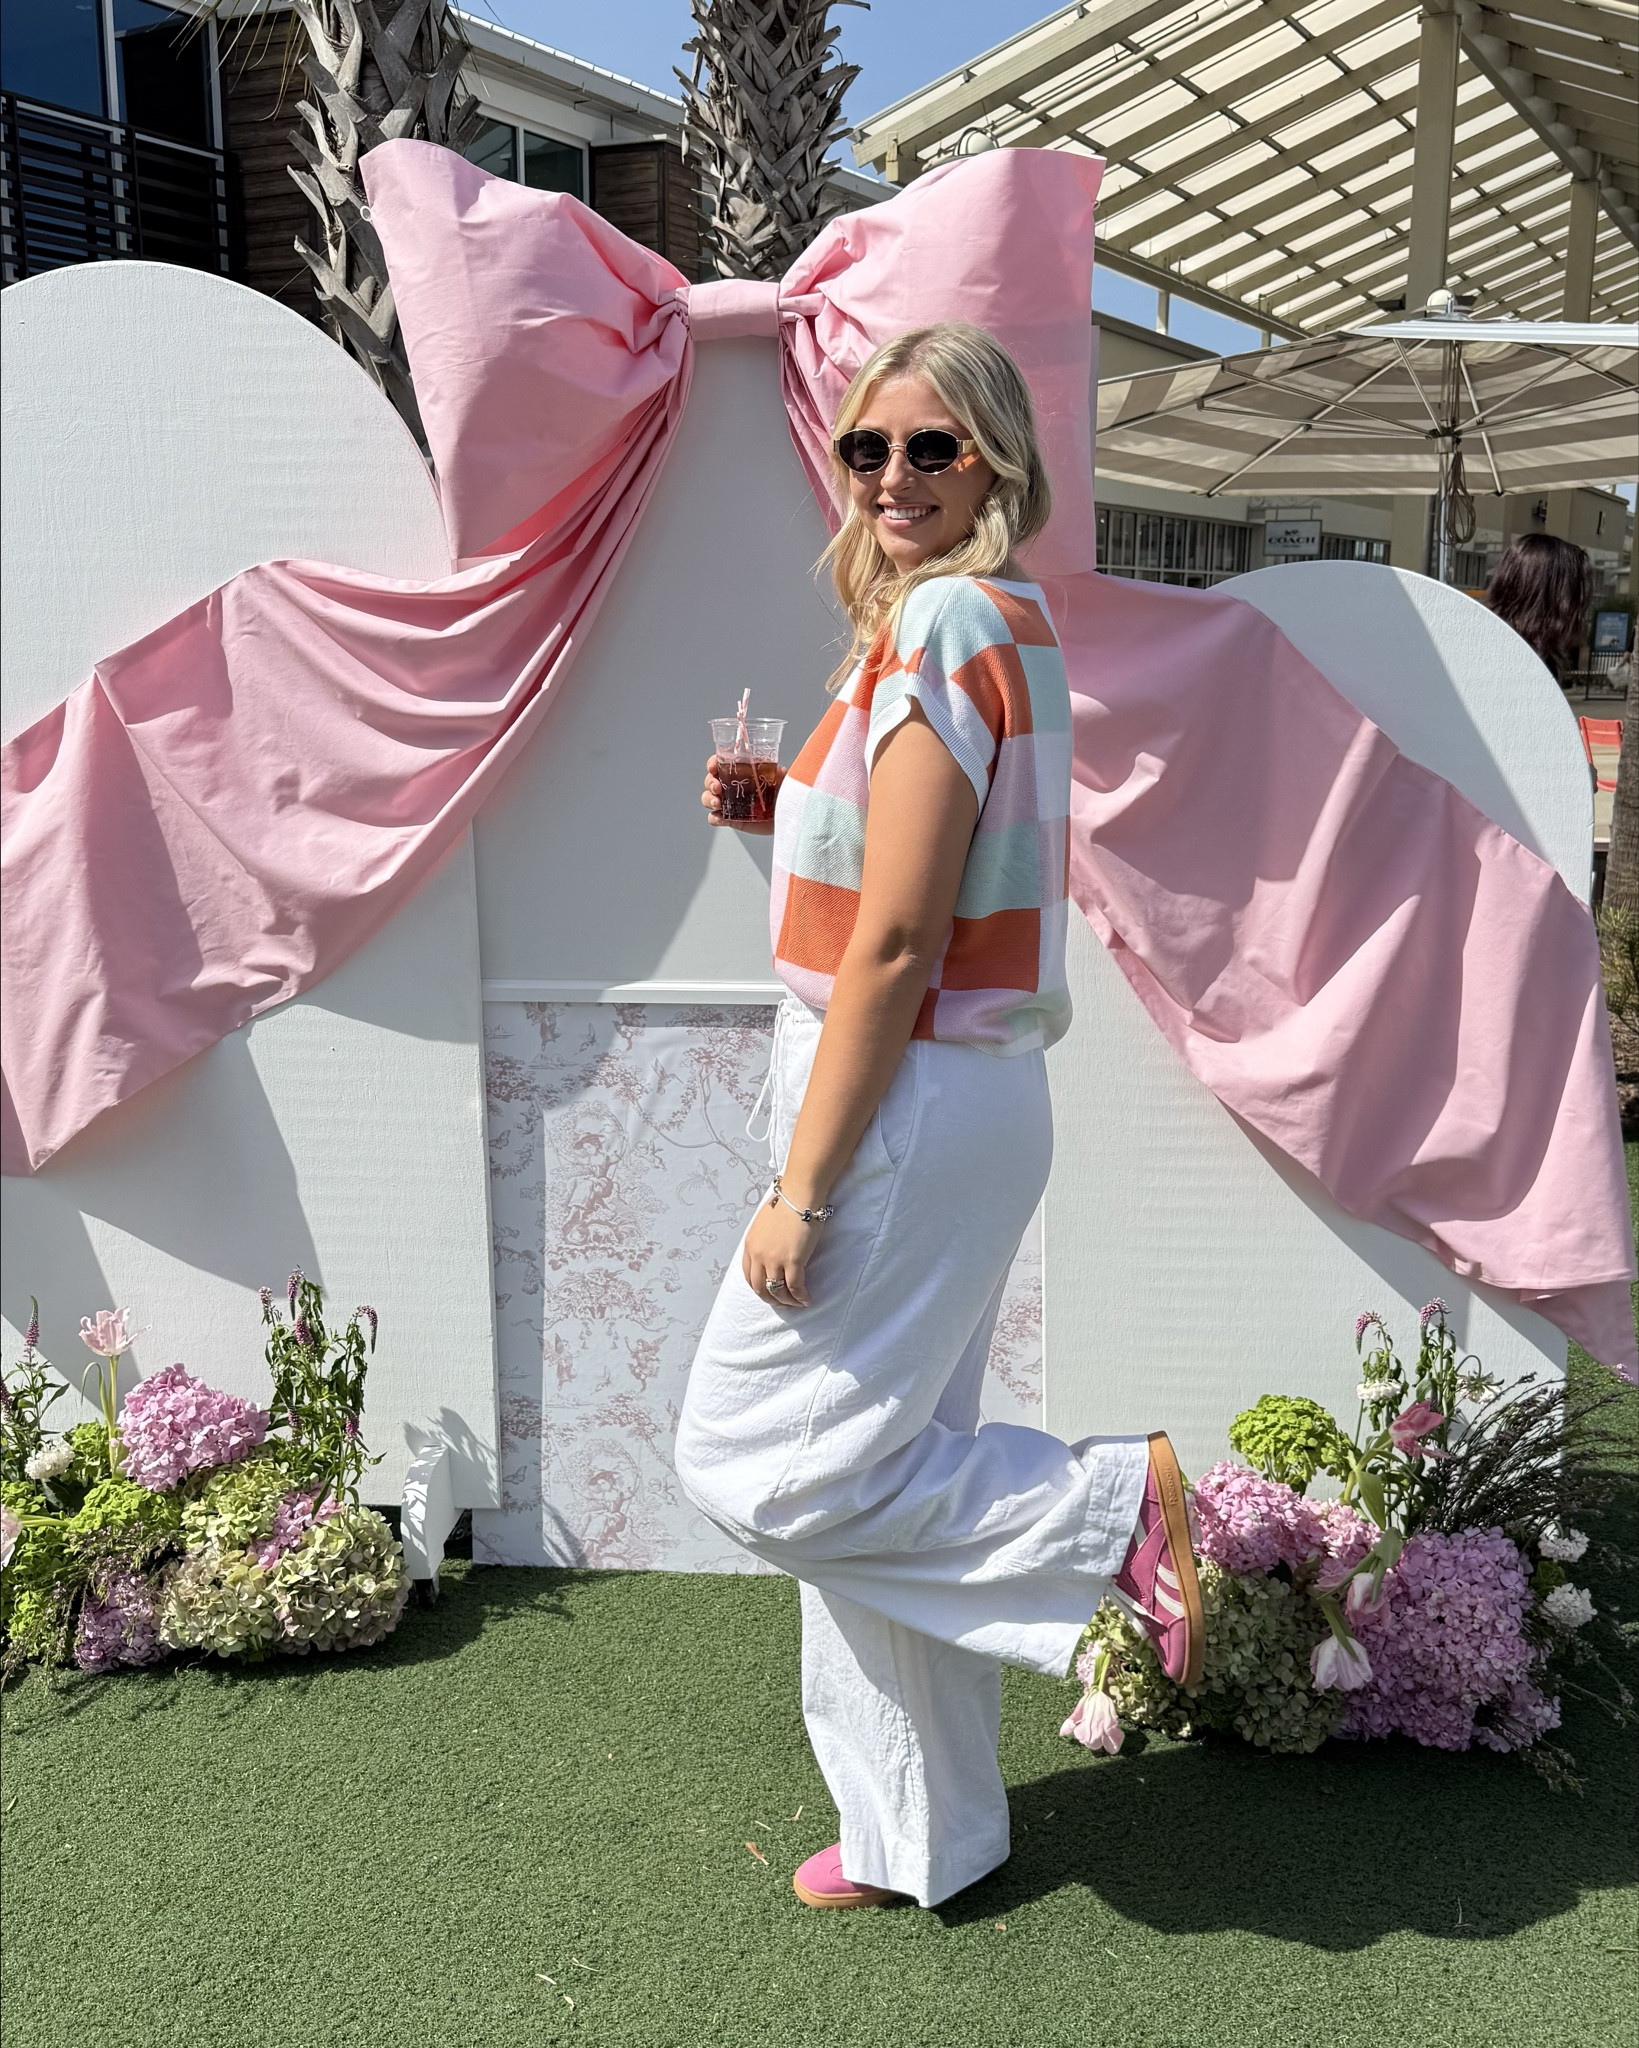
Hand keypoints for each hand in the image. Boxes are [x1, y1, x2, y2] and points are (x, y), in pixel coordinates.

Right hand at [702, 753, 775, 834]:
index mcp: (739, 771)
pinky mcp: (731, 819)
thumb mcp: (780, 777)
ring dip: (708, 799)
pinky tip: (720, 817)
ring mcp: (729, 803)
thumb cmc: (783, 792)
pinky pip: (715, 818)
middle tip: (717, 788)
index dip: (712, 763)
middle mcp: (731, 786)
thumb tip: (778, 769)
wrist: (787, 814)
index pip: (720, 763)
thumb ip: (776, 770)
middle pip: (710, 781)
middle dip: (710, 783)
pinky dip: (714, 818)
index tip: (713, 767)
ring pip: (708, 799)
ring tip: (717, 803)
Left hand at [742, 1191, 823, 1306]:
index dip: (759, 1289)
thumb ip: (763, 1240)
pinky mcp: (792, 1260)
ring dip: (788, 1302)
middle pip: (760, 1288)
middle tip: (783, 1304)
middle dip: (772, 1300)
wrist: (799, 1195)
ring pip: (778, 1291)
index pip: (749, 1276)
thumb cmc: (786, 1204)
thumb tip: (771, 1251)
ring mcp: (774, 1259)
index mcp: (750, 1245)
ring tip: (797, 1304)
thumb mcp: (764, 1224)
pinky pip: (795, 1287)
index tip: (769, 1293)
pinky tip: (807, 1299)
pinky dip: (801, 1297)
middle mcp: (758, 1255)